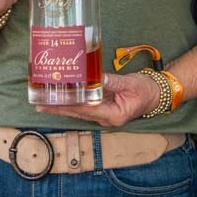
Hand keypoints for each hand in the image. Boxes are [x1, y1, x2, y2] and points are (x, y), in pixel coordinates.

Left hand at [37, 72, 160, 127]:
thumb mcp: (131, 83)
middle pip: (78, 114)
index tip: (50, 103)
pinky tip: (63, 98)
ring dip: (63, 107)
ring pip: (80, 112)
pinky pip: (85, 107)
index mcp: (113, 114)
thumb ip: (113, 81)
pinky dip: (73, 103)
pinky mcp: (104, 109)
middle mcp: (106, 118)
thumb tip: (97, 78)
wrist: (158, 94)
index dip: (67, 106)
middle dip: (58, 109)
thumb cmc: (146, 90)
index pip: (85, 110)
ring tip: (44, 103)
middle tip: (38, 106)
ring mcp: (104, 115)